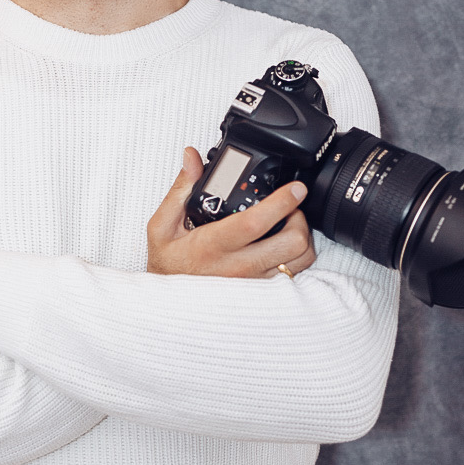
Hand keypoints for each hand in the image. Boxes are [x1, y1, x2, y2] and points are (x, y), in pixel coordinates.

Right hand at [147, 147, 315, 278]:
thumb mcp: (162, 226)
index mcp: (213, 245)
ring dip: (301, 237)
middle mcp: (238, 267)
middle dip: (299, 218)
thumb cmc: (168, 265)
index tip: (295, 188)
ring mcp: (254, 283)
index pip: (255, 223)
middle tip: (291, 206)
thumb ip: (180, 190)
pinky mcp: (262, 293)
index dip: (281, 203)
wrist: (169, 306)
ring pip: (299, 260)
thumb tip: (192, 158)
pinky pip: (295, 275)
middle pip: (291, 243)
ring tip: (288, 224)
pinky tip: (282, 246)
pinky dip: (296, 257)